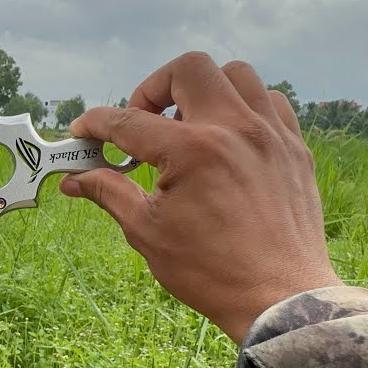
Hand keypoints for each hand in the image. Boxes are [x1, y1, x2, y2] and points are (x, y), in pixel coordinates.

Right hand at [59, 52, 341, 342]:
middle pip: (188, 69)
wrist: (280, 298)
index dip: (95, 124)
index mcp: (192, 151)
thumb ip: (109, 193)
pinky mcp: (294, 148)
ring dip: (202, 90)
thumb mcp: (147, 231)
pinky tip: (227, 136)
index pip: (128, 121)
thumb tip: (73, 179)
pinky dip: (244, 107)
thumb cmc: (211, 272)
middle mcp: (234, 129)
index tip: (82, 132)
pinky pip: (270, 101)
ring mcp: (270, 135)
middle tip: (141, 122)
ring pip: (235, 74)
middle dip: (153, 89)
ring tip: (186, 124)